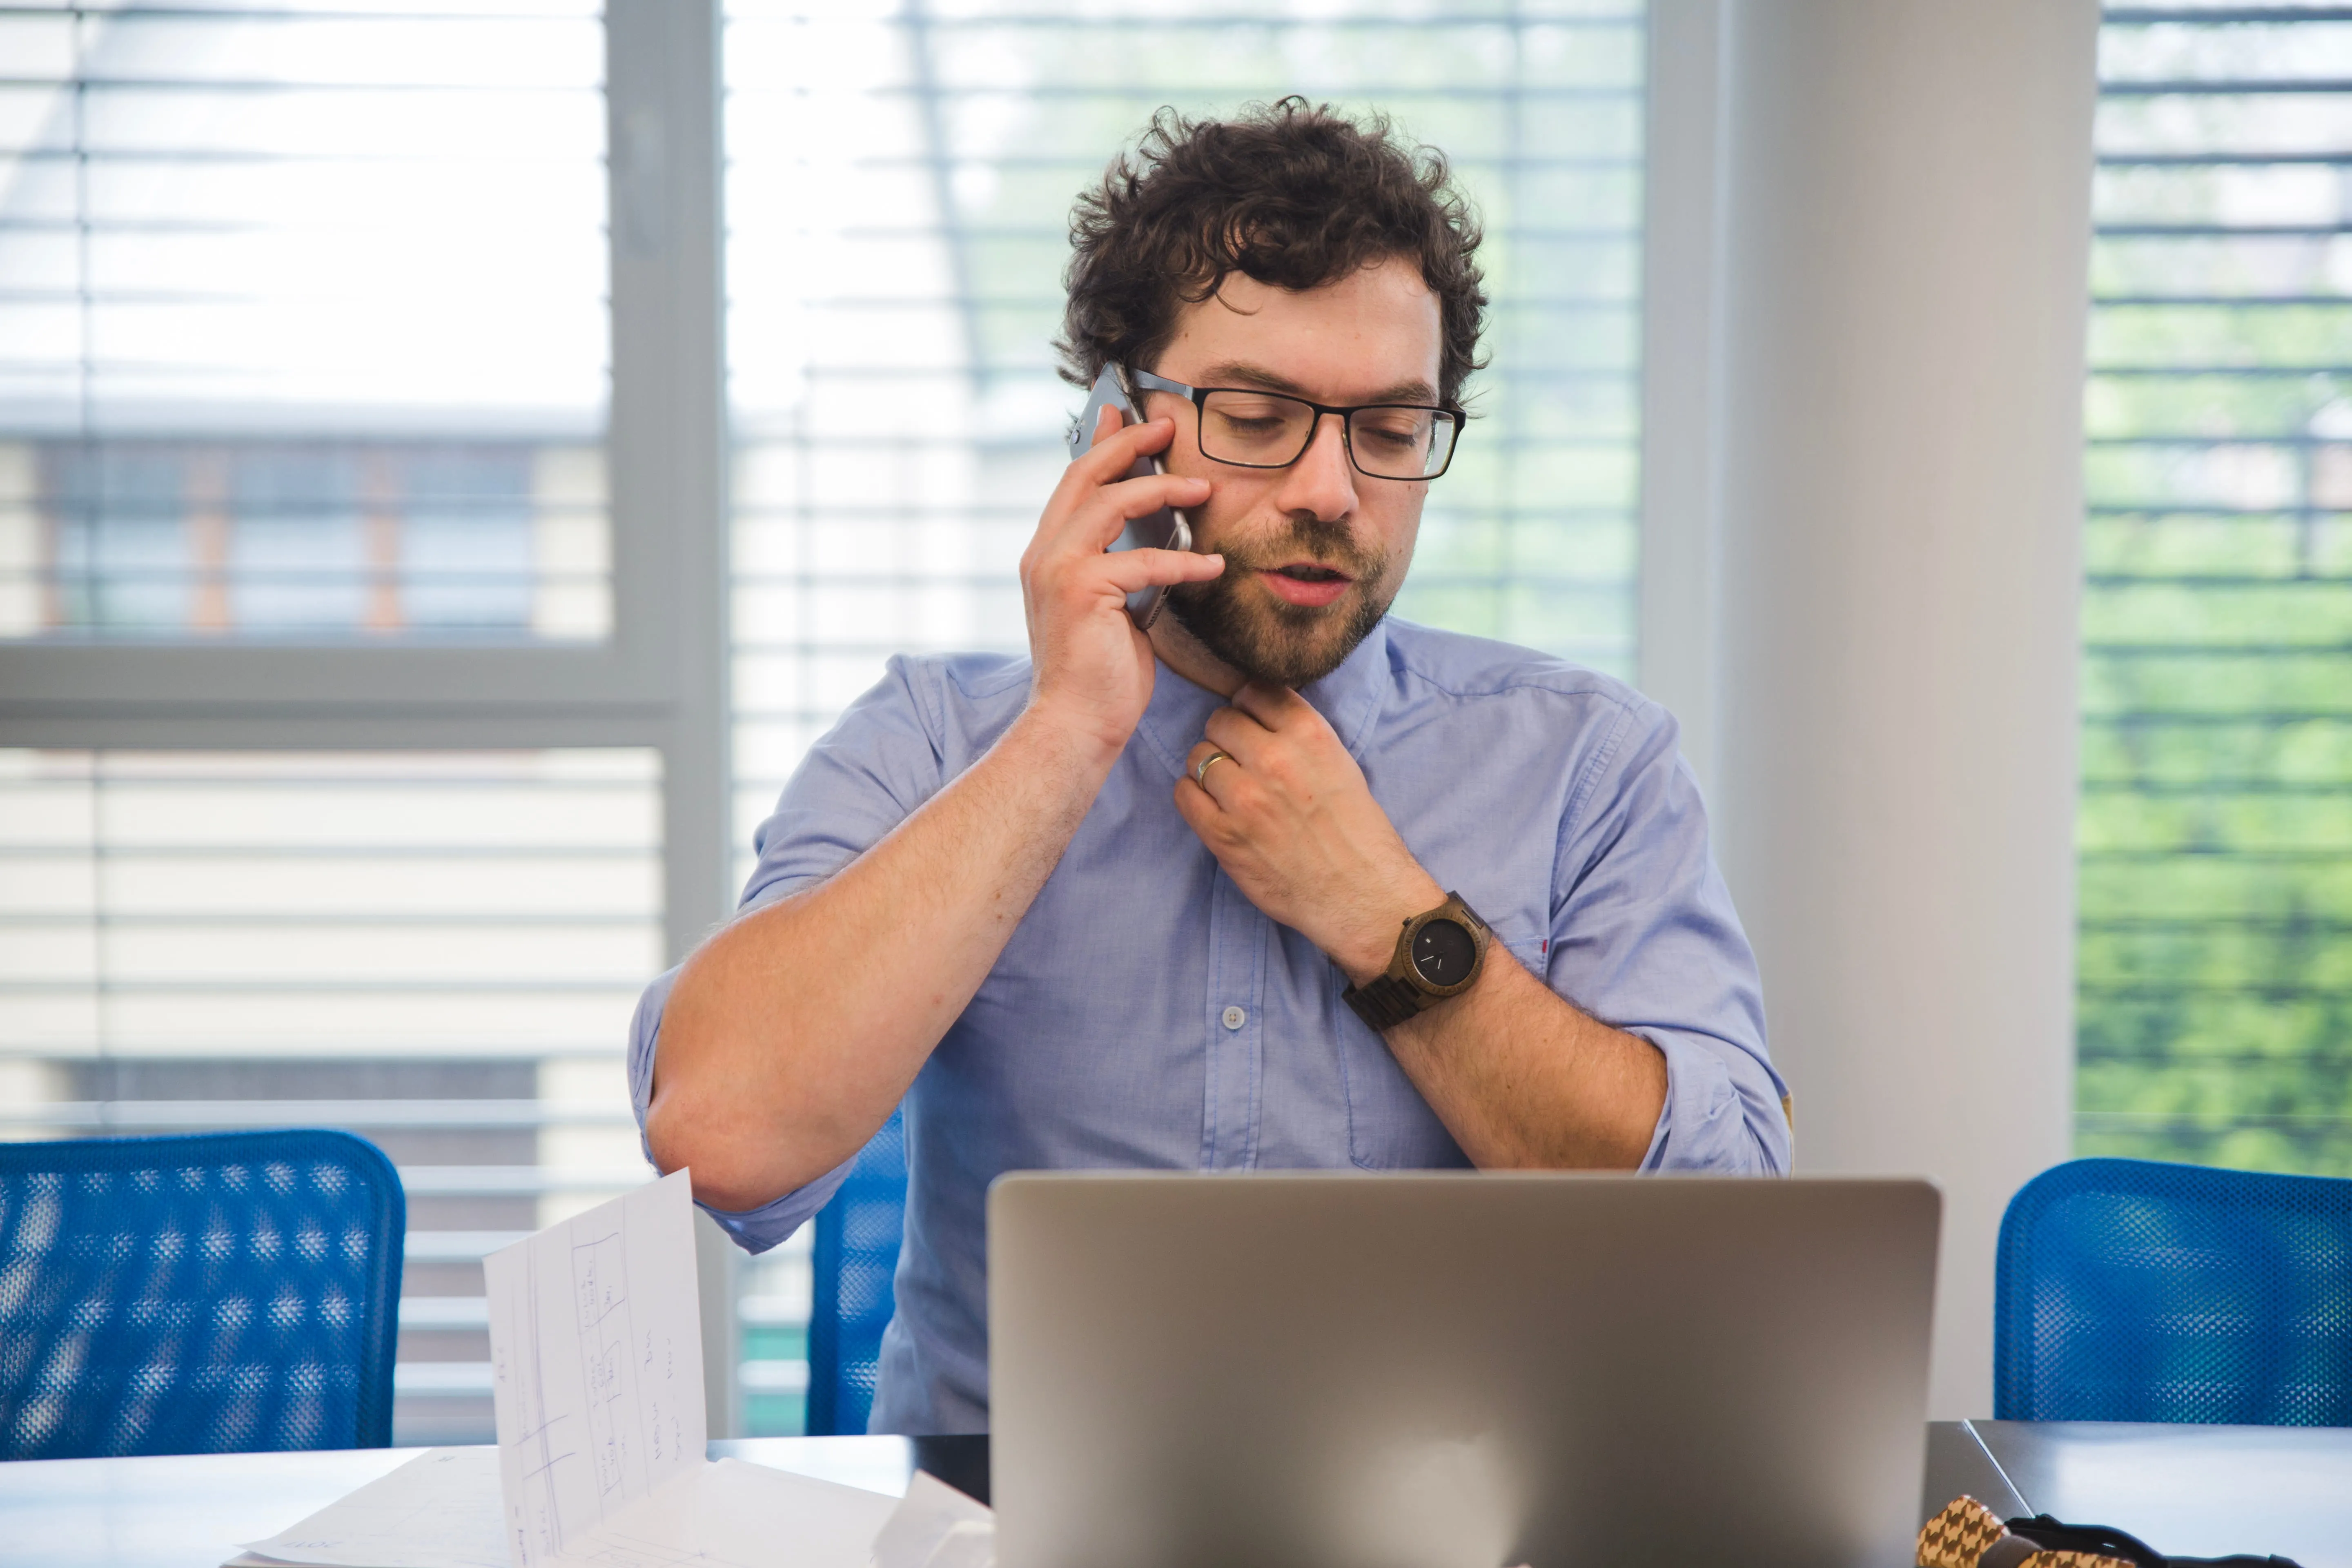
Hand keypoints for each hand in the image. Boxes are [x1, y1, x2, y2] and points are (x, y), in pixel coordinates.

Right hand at [1021, 408, 1223, 757]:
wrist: (1075, 725)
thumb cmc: (1100, 674)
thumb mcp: (1112, 607)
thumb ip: (1120, 568)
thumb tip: (1151, 541)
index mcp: (1047, 553)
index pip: (1073, 483)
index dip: (1101, 444)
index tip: (1128, 415)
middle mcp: (1044, 552)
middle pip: (1086, 475)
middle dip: (1128, 443)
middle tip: (1169, 428)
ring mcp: (1058, 568)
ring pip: (1111, 503)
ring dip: (1163, 490)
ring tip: (1205, 490)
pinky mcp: (1082, 591)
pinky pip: (1143, 560)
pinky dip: (1183, 560)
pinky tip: (1214, 565)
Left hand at [1177, 683, 1444, 982]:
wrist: (1360, 895)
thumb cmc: (1355, 832)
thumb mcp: (1340, 764)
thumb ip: (1298, 734)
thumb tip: (1256, 710)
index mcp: (1309, 735)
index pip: (1254, 690)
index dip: (1249, 707)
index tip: (1253, 724)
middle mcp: (1274, 759)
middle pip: (1220, 720)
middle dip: (1227, 737)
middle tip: (1240, 761)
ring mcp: (1245, 798)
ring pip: (1198, 755)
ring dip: (1208, 768)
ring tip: (1228, 789)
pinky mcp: (1223, 835)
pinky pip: (1183, 794)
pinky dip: (1193, 796)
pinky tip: (1213, 808)